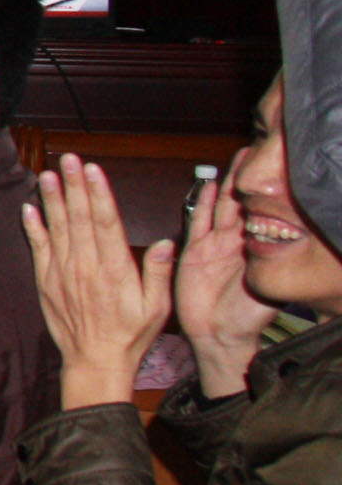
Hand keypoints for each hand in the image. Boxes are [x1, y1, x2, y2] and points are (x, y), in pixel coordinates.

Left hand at [22, 157, 172, 409]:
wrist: (95, 361)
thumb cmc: (131, 334)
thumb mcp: (157, 307)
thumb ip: (159, 272)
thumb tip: (165, 241)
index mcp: (115, 269)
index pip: (106, 222)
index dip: (98, 193)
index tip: (92, 169)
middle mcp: (86, 266)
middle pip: (80, 218)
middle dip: (74, 185)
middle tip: (68, 158)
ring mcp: (63, 273)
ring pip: (57, 229)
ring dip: (52, 200)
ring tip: (47, 174)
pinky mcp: (46, 282)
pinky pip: (38, 250)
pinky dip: (33, 228)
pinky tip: (29, 208)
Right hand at [174, 152, 276, 397]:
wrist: (219, 334)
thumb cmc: (247, 318)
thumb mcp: (269, 291)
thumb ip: (272, 271)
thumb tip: (289, 244)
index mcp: (257, 251)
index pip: (265, 214)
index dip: (269, 193)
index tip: (279, 167)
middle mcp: (238, 243)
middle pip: (245, 204)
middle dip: (251, 179)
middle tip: (258, 149)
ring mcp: (216, 245)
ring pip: (224, 207)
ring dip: (231, 184)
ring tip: (239, 158)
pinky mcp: (195, 251)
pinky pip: (199, 222)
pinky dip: (205, 204)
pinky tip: (211, 185)